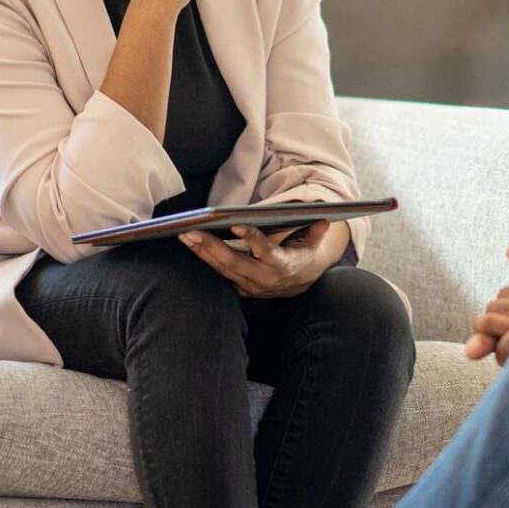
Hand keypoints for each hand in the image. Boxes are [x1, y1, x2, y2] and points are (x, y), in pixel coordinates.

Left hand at [181, 220, 340, 298]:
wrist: (299, 284)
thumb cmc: (302, 256)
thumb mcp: (312, 244)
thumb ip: (316, 232)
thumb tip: (325, 219)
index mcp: (282, 266)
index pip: (265, 251)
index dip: (251, 238)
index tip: (236, 224)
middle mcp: (263, 279)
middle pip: (232, 262)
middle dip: (210, 247)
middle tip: (190, 230)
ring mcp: (248, 286)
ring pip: (220, 269)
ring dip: (200, 252)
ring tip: (183, 234)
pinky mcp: (239, 288)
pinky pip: (218, 273)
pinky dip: (203, 259)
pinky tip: (189, 243)